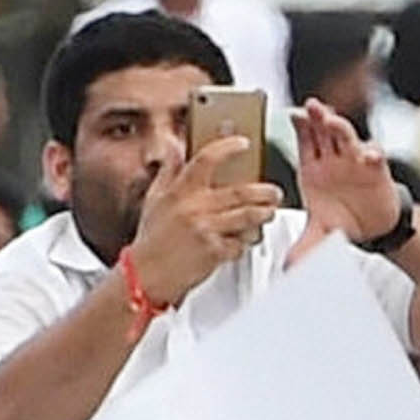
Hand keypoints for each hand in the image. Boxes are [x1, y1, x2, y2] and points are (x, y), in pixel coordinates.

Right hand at [127, 133, 276, 303]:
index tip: (243, 143)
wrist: (146, 276)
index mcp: (180, 192)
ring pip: (248, 217)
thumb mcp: (155, 199)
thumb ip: (168, 170)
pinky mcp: (214, 252)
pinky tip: (244, 240)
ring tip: (269, 213)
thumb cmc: (152, 239)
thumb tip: (172, 144)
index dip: (227, 147)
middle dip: (265, 191)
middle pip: (241, 192)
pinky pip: (241, 243)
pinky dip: (246, 242)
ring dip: (265, 214)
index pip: (206, 159)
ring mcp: (206, 230)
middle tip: (274, 192)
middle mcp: (195, 208)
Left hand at [292, 96, 401, 244]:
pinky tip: (369, 155)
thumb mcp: (320, 232)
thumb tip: (289, 266)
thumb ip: (305, 245)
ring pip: (346, 136)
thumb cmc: (344, 219)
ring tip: (332, 120)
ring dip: (339, 126)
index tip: (295, 116)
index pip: (305, 140)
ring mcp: (354, 160)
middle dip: (317, 117)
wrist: (373, 227)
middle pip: (323, 130)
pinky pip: (375, 155)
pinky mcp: (376, 168)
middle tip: (310, 108)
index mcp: (314, 167)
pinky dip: (372, 154)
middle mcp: (333, 158)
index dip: (301, 127)